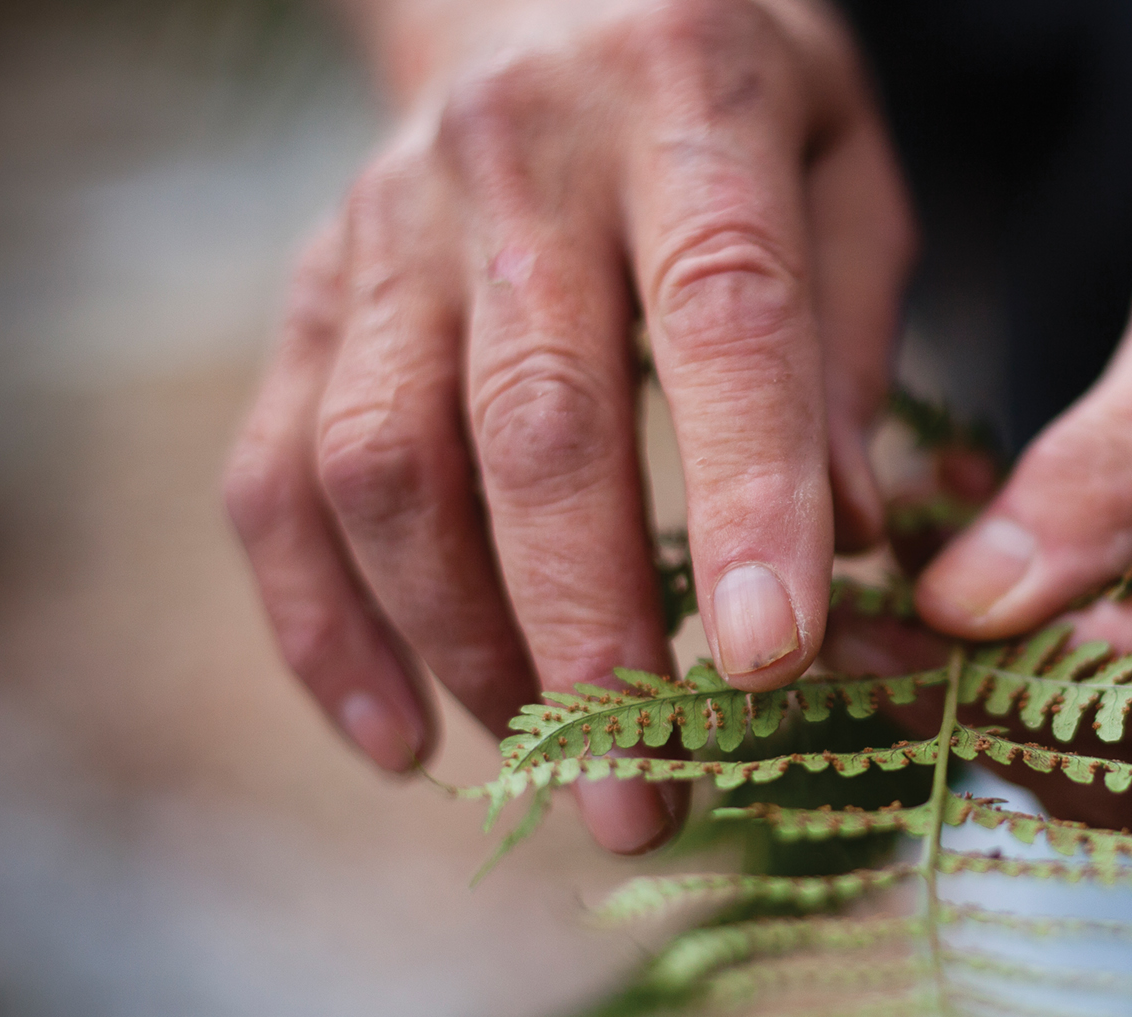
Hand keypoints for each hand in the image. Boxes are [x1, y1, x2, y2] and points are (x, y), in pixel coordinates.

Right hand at [223, 0, 914, 851]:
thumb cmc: (738, 104)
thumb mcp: (847, 176)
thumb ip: (849, 349)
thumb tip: (853, 547)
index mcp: (688, 104)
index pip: (722, 314)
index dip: (746, 493)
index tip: (776, 660)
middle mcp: (516, 159)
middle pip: (532, 423)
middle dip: (591, 634)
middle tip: (649, 796)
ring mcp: (388, 232)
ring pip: (386, 464)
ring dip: (464, 644)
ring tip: (555, 768)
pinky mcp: (311, 298)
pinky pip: (278, 474)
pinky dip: (323, 626)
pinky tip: (399, 738)